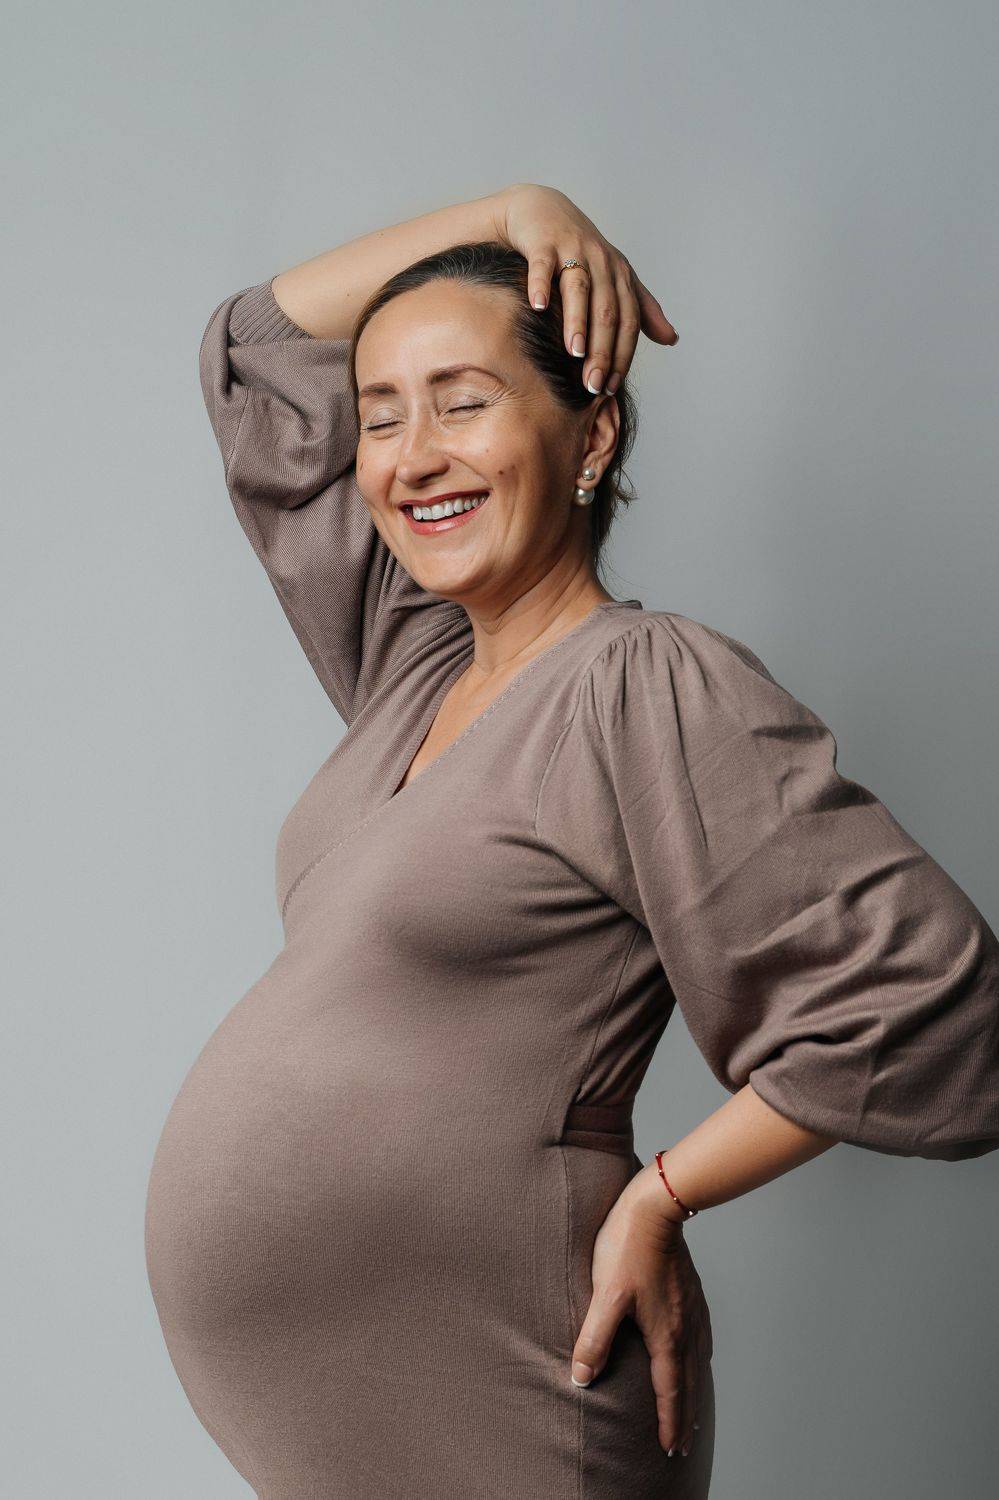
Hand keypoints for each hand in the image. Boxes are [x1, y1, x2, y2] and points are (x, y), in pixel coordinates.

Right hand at [491, 183, 677, 397]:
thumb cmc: (579, 251)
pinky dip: (540, 285)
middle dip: (602, 350)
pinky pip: (542, 265)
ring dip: (577, 321)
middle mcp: (600, 262)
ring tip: (575, 353)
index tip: (610, 388)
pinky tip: (537, 307)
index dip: (622, 355)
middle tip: (593, 386)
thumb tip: (672, 339)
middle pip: (607, 311)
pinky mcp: (542, 242)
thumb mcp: (615, 278)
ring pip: (579, 288)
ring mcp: (571, 249)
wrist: (541, 210)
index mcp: (619, 276)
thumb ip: (642, 310)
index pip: (627, 322)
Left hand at [569, 1163, 712, 1458]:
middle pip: (688, 1383)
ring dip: (694, 1390)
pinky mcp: (692, 1292)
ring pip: (697, 1360)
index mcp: (665, 1334)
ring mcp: (692, 1308)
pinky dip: (700, 1358)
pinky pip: (702, 1337)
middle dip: (685, 1416)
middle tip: (684, 1444)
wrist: (656, 1207)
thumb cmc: (626, 1248)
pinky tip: (697, 1354)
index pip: (669, 1391)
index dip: (669, 1422)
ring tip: (692, 1408)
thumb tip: (582, 1379)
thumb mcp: (605, 1295)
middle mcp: (685, 1327)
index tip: (672, 1448)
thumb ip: (594, 1338)